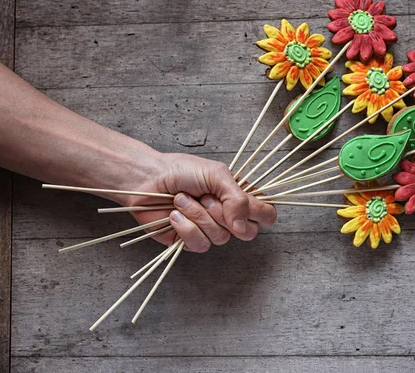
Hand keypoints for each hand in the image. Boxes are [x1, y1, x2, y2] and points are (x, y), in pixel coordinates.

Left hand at [118, 153, 276, 251]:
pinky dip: (185, 226)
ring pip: (221, 237)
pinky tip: (175, 215)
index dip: (260, 214)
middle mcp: (228, 216)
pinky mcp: (191, 241)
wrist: (148, 179)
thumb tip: (243, 227)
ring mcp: (210, 230)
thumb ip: (237, 199)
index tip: (245, 207)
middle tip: (206, 197)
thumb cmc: (181, 171)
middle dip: (224, 213)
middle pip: (248, 232)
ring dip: (198, 215)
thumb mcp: (217, 175)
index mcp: (239, 197)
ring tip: (182, 199)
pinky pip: (200, 244)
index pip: (266, 214)